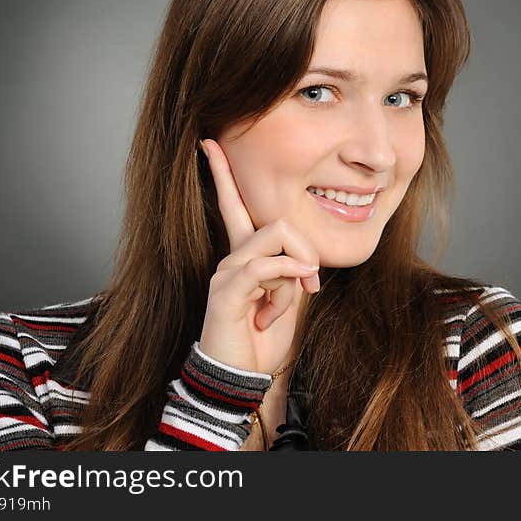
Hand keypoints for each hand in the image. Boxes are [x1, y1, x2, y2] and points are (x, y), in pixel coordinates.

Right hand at [196, 138, 320, 375]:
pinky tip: (287, 298)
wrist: (242, 377)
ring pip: (274, 239)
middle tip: (311, 284)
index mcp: (246, 256)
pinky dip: (287, 276)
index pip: (234, 205)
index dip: (223, 174)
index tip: (209, 143)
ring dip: (296, 271)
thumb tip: (307, 263)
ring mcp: (226, 273)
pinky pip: (264, 265)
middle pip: (277, 221)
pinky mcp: (226, 291)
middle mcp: (232, 258)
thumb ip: (295, 272)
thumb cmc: (263, 339)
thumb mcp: (289, 298)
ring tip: (289, 303)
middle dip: (305, 249)